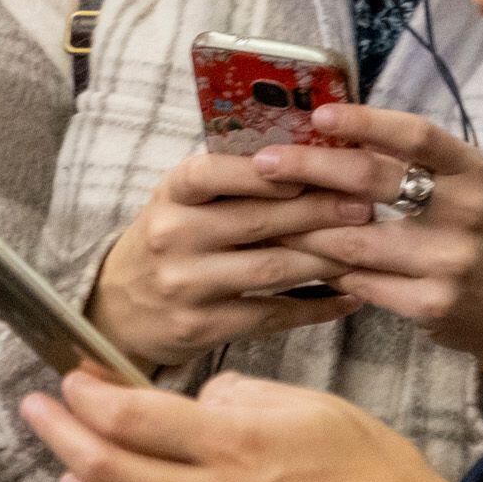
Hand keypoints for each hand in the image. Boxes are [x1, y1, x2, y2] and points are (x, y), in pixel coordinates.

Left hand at [22, 369, 467, 481]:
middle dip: (59, 437)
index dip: (86, 396)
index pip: (129, 418)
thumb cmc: (378, 479)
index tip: (70, 380)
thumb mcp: (315, 408)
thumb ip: (243, 401)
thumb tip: (198, 409)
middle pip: (106, 474)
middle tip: (37, 414)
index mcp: (232, 449)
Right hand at [88, 150, 371, 367]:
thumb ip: (231, 181)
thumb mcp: (183, 201)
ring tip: (364, 247)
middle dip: (318, 212)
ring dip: (324, 259)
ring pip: (270, 269)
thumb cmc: (170, 241)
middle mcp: (173, 235)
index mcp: (171, 193)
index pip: (214, 172)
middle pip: (257, 221)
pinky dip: (314, 307)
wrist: (118, 309)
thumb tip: (311, 154)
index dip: (264, 172)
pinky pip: (269, 315)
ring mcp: (184, 284)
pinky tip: (346, 299)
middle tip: (364, 206)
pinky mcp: (199, 327)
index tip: (314, 168)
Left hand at [254, 103, 482, 409]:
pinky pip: (359, 281)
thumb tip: (337, 130)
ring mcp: (448, 261)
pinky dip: (324, 268)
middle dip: (309, 167)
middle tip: (265, 162)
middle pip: (373, 179)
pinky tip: (298, 258)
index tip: (319, 115)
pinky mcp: (431, 303)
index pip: (416, 134)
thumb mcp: (462, 188)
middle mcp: (464, 211)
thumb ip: (412, 163)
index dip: (365, 121)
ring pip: (353, 239)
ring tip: (265, 213)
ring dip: (302, 226)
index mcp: (470, 171)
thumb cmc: (479, 236)